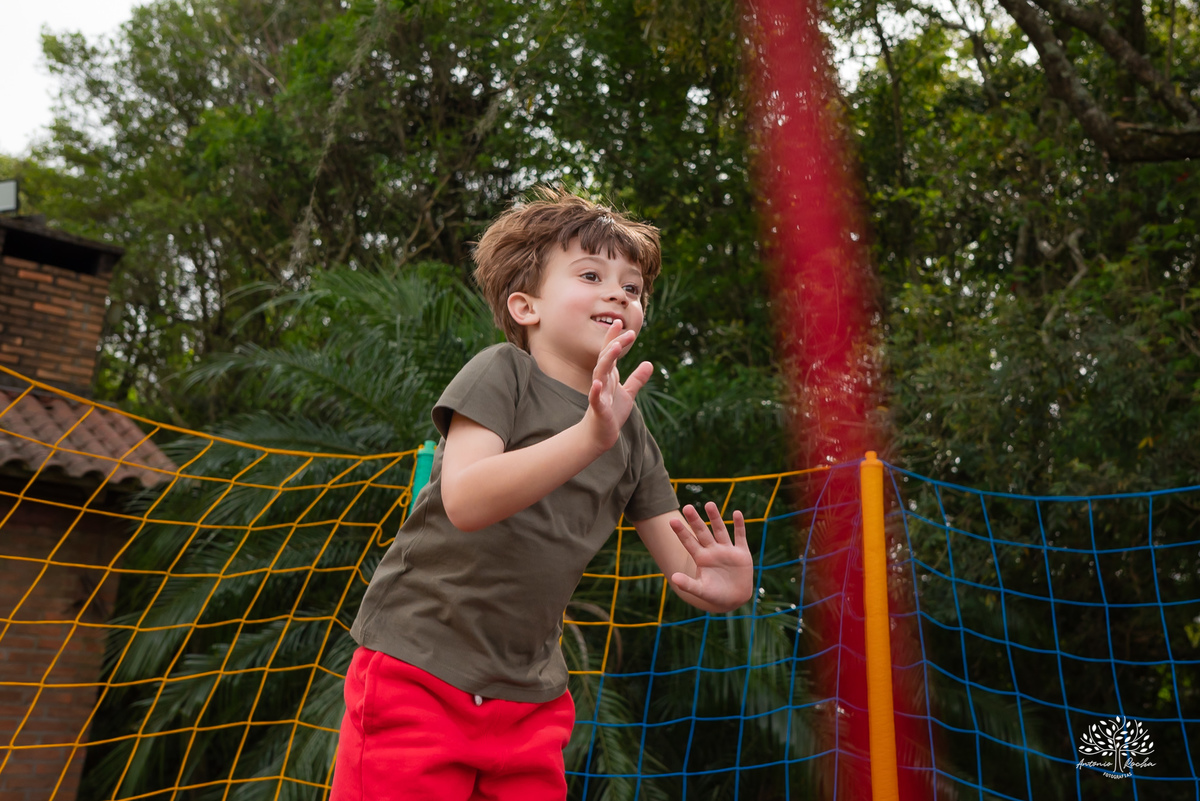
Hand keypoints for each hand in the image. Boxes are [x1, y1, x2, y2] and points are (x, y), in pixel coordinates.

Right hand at [584, 319, 652, 450]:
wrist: (601, 434)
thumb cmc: (611, 412)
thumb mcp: (628, 393)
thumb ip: (638, 378)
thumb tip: (649, 363)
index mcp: (609, 376)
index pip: (610, 353)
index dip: (614, 338)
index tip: (620, 322)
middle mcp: (602, 381)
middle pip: (607, 358)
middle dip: (615, 344)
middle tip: (628, 332)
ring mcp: (599, 393)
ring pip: (600, 373)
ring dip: (607, 360)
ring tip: (615, 348)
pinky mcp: (598, 408)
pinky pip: (595, 398)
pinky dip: (595, 391)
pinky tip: (597, 384)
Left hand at [669, 502, 753, 611]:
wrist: (734, 599)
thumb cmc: (714, 595)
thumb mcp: (700, 590)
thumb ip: (688, 584)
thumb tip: (673, 578)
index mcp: (701, 558)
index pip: (689, 542)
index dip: (681, 532)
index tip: (671, 520)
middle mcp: (712, 550)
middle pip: (702, 532)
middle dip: (695, 520)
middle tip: (687, 507)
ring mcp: (727, 550)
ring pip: (720, 530)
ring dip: (715, 518)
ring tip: (709, 504)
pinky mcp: (741, 553)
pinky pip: (740, 537)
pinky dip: (739, 526)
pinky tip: (737, 513)